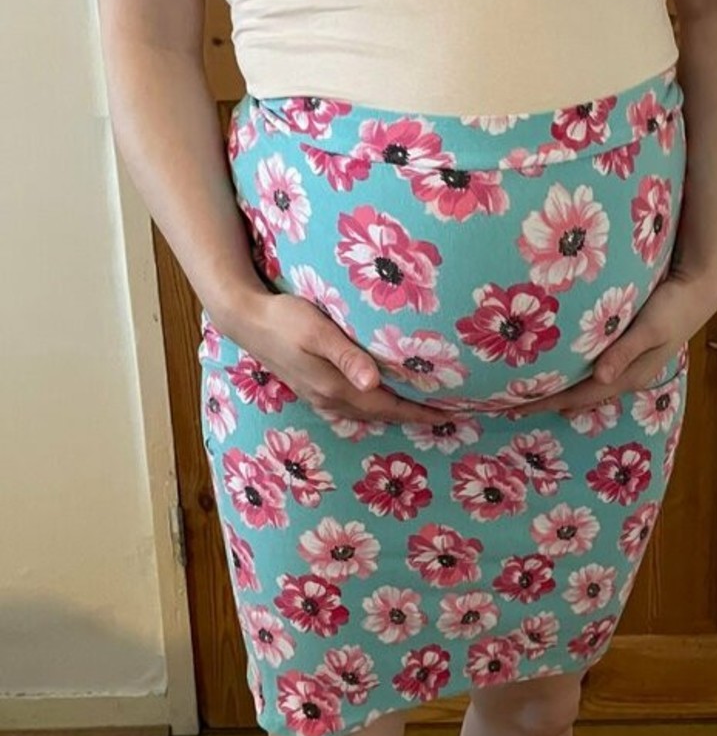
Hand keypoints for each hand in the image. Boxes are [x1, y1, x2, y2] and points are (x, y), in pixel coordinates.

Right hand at [217, 289, 453, 425]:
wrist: (246, 320)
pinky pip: (353, 408)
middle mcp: (330, 398)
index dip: (421, 413)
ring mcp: (319, 397)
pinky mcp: (312, 388)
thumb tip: (375, 382)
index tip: (452, 416)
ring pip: (367, 413)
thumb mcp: (318, 331)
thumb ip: (347, 356)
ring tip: (422, 412)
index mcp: (337, 387)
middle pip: (382, 414)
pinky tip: (380, 401)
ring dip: (395, 415)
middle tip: (447, 417)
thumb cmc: (285, 318)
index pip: (389, 406)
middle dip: (414, 417)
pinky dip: (374, 409)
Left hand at [513, 267, 716, 418]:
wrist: (699, 290)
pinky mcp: (630, 353)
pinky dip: (578, 380)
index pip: (579, 394)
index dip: (548, 401)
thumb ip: (625, 350)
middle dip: (550, 402)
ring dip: (563, 394)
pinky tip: (567, 377)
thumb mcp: (650, 327)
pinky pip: (597, 375)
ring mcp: (630, 366)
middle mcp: (627, 376)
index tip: (517, 406)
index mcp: (629, 374)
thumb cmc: (673, 305)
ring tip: (536, 400)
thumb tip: (600, 377)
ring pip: (589, 389)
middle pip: (581, 397)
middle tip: (515, 407)